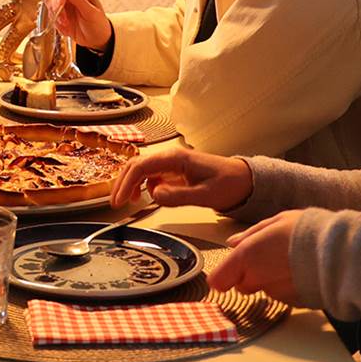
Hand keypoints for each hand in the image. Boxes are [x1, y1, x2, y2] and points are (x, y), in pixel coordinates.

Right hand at [44, 0, 112, 51]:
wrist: (96, 40)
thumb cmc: (98, 25)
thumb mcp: (91, 13)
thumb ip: (79, 0)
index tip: (61, 0)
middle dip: (56, 5)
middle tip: (62, 17)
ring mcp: (64, 4)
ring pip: (50, 2)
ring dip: (55, 14)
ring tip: (65, 24)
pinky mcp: (59, 13)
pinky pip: (51, 15)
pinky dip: (56, 22)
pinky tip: (66, 28)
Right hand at [110, 148, 252, 211]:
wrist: (244, 180)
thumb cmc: (228, 184)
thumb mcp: (205, 194)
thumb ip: (178, 195)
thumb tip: (153, 195)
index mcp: (176, 158)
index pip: (142, 167)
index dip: (127, 184)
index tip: (120, 201)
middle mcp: (170, 157)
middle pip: (136, 165)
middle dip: (123, 183)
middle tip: (116, 203)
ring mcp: (171, 163)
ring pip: (141, 169)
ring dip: (130, 183)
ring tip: (127, 201)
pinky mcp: (174, 171)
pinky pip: (151, 175)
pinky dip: (142, 185)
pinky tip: (144, 197)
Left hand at [207, 210, 302, 304]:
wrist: (341, 253)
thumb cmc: (307, 231)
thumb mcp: (275, 222)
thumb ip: (249, 235)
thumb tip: (232, 243)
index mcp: (247, 257)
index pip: (220, 280)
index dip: (222, 276)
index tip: (227, 271)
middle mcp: (259, 280)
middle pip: (242, 285)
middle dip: (249, 274)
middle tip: (267, 256)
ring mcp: (278, 294)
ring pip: (265, 289)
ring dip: (271, 279)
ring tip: (290, 260)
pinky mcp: (296, 303)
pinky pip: (285, 295)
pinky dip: (289, 286)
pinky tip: (302, 271)